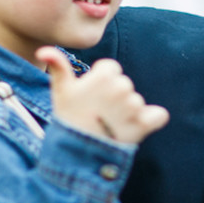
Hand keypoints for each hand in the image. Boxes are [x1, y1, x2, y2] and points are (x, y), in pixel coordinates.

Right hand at [39, 48, 168, 143]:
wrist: (76, 152)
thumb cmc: (68, 118)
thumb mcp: (60, 91)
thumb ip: (58, 66)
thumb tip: (44, 50)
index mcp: (103, 75)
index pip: (112, 69)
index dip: (102, 82)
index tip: (92, 97)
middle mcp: (121, 87)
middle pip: (125, 86)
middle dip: (115, 98)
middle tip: (99, 113)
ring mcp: (133, 106)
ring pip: (137, 103)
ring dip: (128, 113)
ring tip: (109, 124)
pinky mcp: (144, 124)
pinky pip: (159, 116)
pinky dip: (152, 121)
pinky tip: (137, 128)